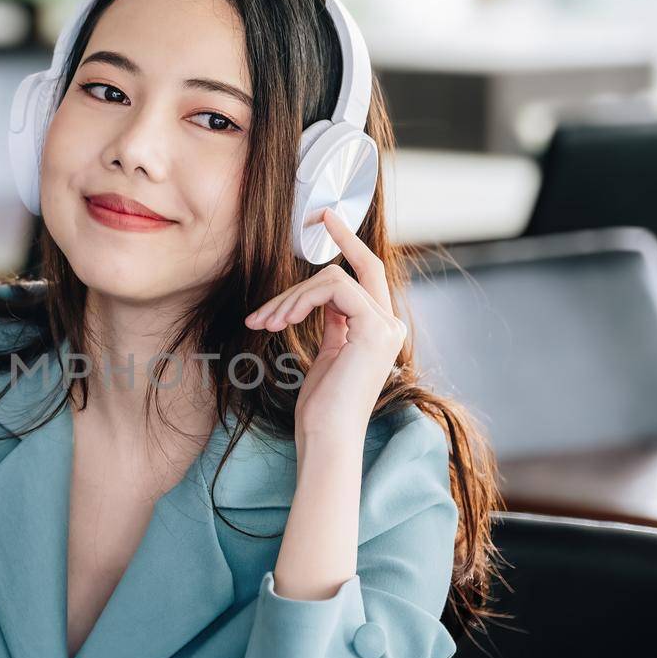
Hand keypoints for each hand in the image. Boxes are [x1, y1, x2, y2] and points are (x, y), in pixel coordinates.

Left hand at [245, 208, 406, 446]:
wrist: (327, 438)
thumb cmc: (321, 408)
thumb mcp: (326, 356)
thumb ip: (332, 324)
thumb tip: (319, 299)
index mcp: (379, 330)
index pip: (368, 275)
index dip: (350, 242)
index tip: (326, 219)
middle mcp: (390, 325)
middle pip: (354, 269)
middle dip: (324, 255)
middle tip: (289, 264)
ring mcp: (386, 326)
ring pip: (334, 279)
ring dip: (290, 297)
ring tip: (266, 323)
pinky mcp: (374, 329)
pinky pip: (334, 289)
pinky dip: (300, 300)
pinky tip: (281, 321)